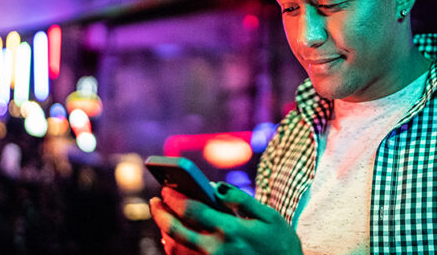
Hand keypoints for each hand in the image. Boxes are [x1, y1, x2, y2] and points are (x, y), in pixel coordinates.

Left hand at [150, 182, 301, 254]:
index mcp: (231, 230)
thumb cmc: (281, 244)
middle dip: (161, 214)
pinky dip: (174, 249)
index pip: (192, 210)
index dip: (175, 197)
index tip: (166, 188)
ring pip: (177, 249)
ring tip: (163, 217)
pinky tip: (174, 238)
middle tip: (155, 201)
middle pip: (177, 231)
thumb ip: (242, 200)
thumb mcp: (270, 217)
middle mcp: (217, 249)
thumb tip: (218, 187)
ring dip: (165, 231)